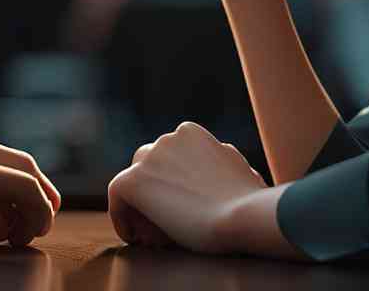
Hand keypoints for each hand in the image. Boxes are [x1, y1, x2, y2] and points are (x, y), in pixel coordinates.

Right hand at [0, 114, 60, 252]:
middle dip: (35, 196)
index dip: (15, 189)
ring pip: (26, 174)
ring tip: (23, 238)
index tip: (18, 219)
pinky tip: (21, 236)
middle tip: (35, 227)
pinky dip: (36, 212)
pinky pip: (26, 189)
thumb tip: (0, 221)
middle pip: (18, 161)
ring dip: (35, 208)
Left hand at [108, 122, 267, 254]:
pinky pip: (117, 196)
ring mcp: (150, 157)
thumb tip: (221, 156)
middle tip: (165, 221)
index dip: (172, 181)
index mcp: (190, 134)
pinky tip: (132, 235)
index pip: (170, 155)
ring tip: (153, 233)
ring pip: (136, 181)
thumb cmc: (250, 200)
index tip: (182, 206)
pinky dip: (121, 215)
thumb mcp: (239, 168)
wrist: (243, 214)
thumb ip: (221, 160)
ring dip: (142, 205)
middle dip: (156, 190)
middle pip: (151, 165)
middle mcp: (168, 138)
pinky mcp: (135, 180)